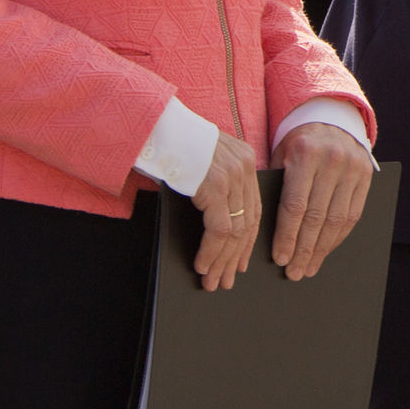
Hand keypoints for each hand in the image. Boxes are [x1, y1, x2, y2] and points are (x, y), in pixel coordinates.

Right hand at [190, 132, 261, 291]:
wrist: (155, 127)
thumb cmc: (174, 146)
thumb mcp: (206, 162)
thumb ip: (219, 184)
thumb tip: (220, 228)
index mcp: (245, 159)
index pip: (254, 208)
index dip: (248, 240)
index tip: (241, 262)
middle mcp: (244, 166)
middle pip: (248, 222)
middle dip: (236, 256)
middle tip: (226, 280)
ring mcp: (231, 175)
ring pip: (236, 230)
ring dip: (222, 261)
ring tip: (212, 281)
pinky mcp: (215, 185)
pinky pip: (219, 229)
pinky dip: (211, 252)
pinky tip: (202, 266)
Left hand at [269, 121, 374, 280]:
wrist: (331, 117)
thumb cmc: (298, 144)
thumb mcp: (282, 156)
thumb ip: (275, 186)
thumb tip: (260, 232)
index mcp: (306, 154)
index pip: (295, 205)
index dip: (287, 237)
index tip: (280, 259)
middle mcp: (332, 160)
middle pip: (316, 217)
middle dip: (303, 249)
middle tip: (294, 272)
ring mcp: (352, 167)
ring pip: (336, 219)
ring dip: (322, 249)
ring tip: (309, 268)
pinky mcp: (367, 175)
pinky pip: (353, 214)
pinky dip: (339, 237)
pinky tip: (326, 250)